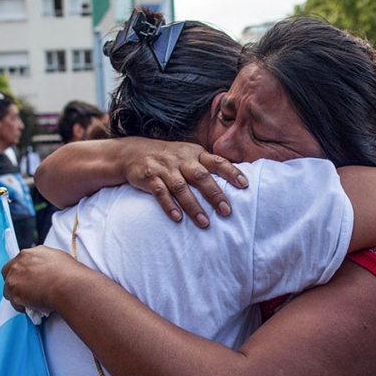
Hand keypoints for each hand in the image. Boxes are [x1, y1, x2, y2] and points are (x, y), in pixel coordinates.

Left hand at [1, 246, 82, 311]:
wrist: (68, 285)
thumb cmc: (69, 274)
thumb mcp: (57, 258)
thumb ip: (45, 261)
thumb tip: (46, 268)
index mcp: (29, 254)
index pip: (17, 261)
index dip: (22, 271)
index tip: (27, 278)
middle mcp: (18, 263)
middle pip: (7, 273)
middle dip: (14, 281)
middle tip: (25, 290)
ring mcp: (14, 278)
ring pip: (8, 289)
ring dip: (17, 295)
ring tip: (31, 301)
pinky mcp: (14, 293)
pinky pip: (14, 303)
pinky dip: (22, 306)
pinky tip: (33, 307)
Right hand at [120, 138, 247, 227]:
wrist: (131, 152)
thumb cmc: (167, 157)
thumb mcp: (187, 154)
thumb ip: (206, 165)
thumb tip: (234, 178)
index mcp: (194, 153)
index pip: (216, 161)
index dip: (231, 172)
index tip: (245, 185)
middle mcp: (181, 159)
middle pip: (201, 176)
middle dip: (215, 194)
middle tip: (227, 211)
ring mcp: (164, 168)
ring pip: (181, 187)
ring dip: (193, 206)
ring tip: (204, 222)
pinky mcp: (149, 177)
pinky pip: (160, 192)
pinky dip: (169, 205)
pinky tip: (177, 218)